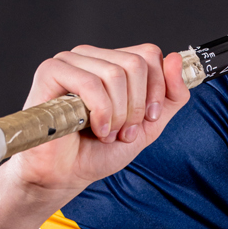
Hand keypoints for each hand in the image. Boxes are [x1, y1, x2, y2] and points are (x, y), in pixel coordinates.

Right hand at [7, 43, 190, 197]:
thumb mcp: (149, 125)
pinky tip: (95, 129)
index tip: (149, 118)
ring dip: (118, 114)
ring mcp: (70, 61)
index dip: (157, 89)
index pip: (149, 54)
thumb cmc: (100, 150)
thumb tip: (176, 59)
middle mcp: (91, 57)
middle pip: (136, 63)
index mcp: (113, 62)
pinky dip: (100, 113)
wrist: (67, 174)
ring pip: (115, 74)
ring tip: (107, 133)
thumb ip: (171, 96)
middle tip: (124, 130)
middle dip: (137, 107)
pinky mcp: (50, 72)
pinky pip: (90, 83)